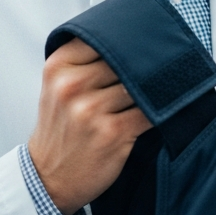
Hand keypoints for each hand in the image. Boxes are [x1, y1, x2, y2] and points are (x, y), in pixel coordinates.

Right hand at [28, 39, 152, 214]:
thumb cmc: (60, 129)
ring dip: (157, 86)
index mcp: (58, 67)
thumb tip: (132, 37)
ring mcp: (91, 110)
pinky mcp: (112, 132)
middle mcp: (71, 86)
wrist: (48, 178)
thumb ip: (86, 60)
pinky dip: (162, 108)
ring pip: (140, 84)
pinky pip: (150, 111)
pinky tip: (166, 107)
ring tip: (167, 84)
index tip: (144, 38)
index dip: (128, 37)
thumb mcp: (58, 86)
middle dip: (146, 62)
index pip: (102, 36)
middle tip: (166, 58)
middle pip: (125, 59)